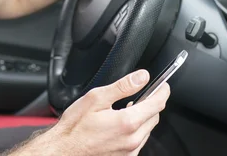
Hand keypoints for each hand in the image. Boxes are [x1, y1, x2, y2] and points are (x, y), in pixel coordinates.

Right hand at [19, 70, 169, 155]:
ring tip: (126, 108)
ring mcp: (130, 150)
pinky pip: (139, 140)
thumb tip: (142, 77)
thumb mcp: (97, 98)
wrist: (64, 150)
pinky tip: (121, 123)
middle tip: (140, 93)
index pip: (157, 103)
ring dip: (143, 116)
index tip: (162, 84)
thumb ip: (123, 86)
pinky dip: (136, 129)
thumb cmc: (75, 126)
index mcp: (128, 122)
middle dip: (151, 103)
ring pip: (148, 129)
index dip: (162, 90)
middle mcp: (133, 139)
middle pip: (154, 116)